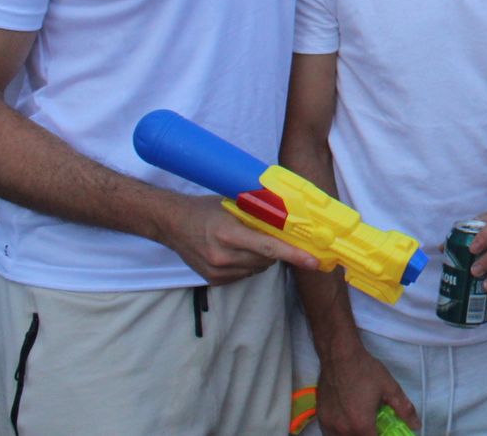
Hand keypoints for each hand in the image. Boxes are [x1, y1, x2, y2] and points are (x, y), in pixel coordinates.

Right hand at [156, 193, 318, 284]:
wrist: (172, 223)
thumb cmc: (206, 209)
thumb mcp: (234, 205)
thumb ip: (259, 215)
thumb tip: (292, 221)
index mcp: (229, 234)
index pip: (269, 247)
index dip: (294, 254)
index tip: (313, 262)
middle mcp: (222, 256)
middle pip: (267, 259)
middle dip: (276, 249)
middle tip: (273, 234)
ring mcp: (217, 271)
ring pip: (257, 268)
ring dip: (262, 257)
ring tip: (247, 240)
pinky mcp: (213, 280)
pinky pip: (244, 275)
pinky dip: (248, 264)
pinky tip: (236, 251)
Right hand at [314, 338, 417, 435]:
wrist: (339, 357)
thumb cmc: (366, 371)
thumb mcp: (389, 388)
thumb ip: (404, 409)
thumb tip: (416, 425)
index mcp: (362, 425)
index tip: (384, 432)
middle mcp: (343, 430)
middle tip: (375, 428)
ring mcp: (330, 425)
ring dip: (354, 435)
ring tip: (362, 425)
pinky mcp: (321, 419)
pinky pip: (331, 434)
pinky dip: (341, 434)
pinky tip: (348, 424)